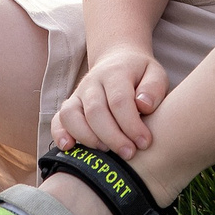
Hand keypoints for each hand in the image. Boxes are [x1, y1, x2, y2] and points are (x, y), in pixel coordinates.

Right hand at [50, 48, 168, 155]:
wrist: (118, 61)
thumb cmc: (140, 74)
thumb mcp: (155, 74)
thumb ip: (153, 89)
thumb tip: (144, 106)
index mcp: (115, 73)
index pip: (119, 100)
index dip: (131, 125)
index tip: (145, 142)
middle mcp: (92, 82)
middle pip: (95, 111)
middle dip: (113, 137)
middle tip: (129, 153)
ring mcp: (78, 94)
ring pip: (72, 116)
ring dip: (88, 138)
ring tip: (106, 152)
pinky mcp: (69, 106)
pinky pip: (58, 120)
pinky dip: (60, 134)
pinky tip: (69, 148)